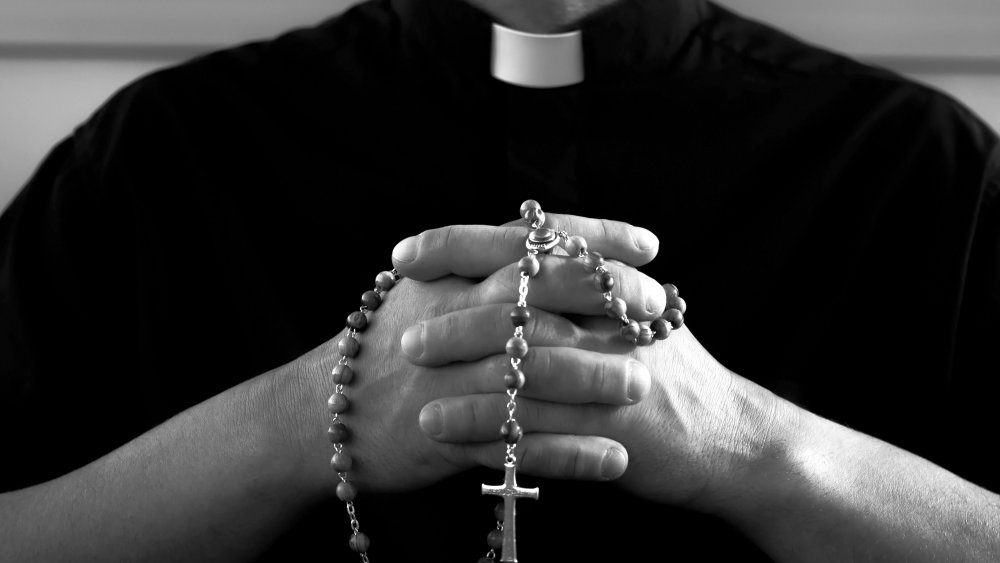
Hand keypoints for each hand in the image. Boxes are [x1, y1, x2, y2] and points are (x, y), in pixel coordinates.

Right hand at [272, 214, 668, 495]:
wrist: (319, 416)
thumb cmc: (384, 349)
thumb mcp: (425, 293)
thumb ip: (481, 268)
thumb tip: (548, 241)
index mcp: (450, 279)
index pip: (529, 244)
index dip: (591, 238)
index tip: (647, 242)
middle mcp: (451, 321)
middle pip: (535, 300)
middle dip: (603, 300)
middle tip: (659, 306)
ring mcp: (448, 380)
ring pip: (529, 374)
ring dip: (593, 379)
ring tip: (646, 384)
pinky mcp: (446, 437)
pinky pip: (517, 447)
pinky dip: (568, 455)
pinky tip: (614, 460)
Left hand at [409, 228, 798, 514]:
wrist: (731, 437)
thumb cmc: (667, 373)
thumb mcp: (631, 313)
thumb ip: (578, 282)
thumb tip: (514, 247)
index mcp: (609, 280)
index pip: (527, 244)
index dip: (461, 244)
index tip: (406, 254)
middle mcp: (613, 315)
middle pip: (522, 299)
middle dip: (455, 313)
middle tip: (402, 332)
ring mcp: (616, 369)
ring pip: (528, 363)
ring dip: (464, 373)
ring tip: (414, 386)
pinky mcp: (618, 425)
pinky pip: (542, 425)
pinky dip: (489, 429)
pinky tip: (446, 434)